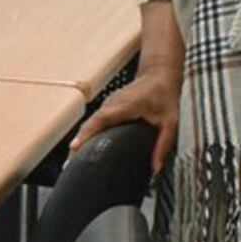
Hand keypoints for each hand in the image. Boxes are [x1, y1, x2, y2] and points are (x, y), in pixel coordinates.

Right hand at [72, 62, 182, 177]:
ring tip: (73, 160)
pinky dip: (86, 134)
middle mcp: (112, 103)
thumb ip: (163, 144)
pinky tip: (83, 148)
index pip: (101, 120)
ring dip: (80, 140)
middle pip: (89, 124)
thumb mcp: (170, 121)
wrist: (158, 74)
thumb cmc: (163, 94)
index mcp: (126, 106)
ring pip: (89, 123)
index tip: (75, 147)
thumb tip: (156, 167)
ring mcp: (107, 104)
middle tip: (71, 164)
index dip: (87, 134)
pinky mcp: (106, 107)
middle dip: (79, 143)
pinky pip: (93, 121)